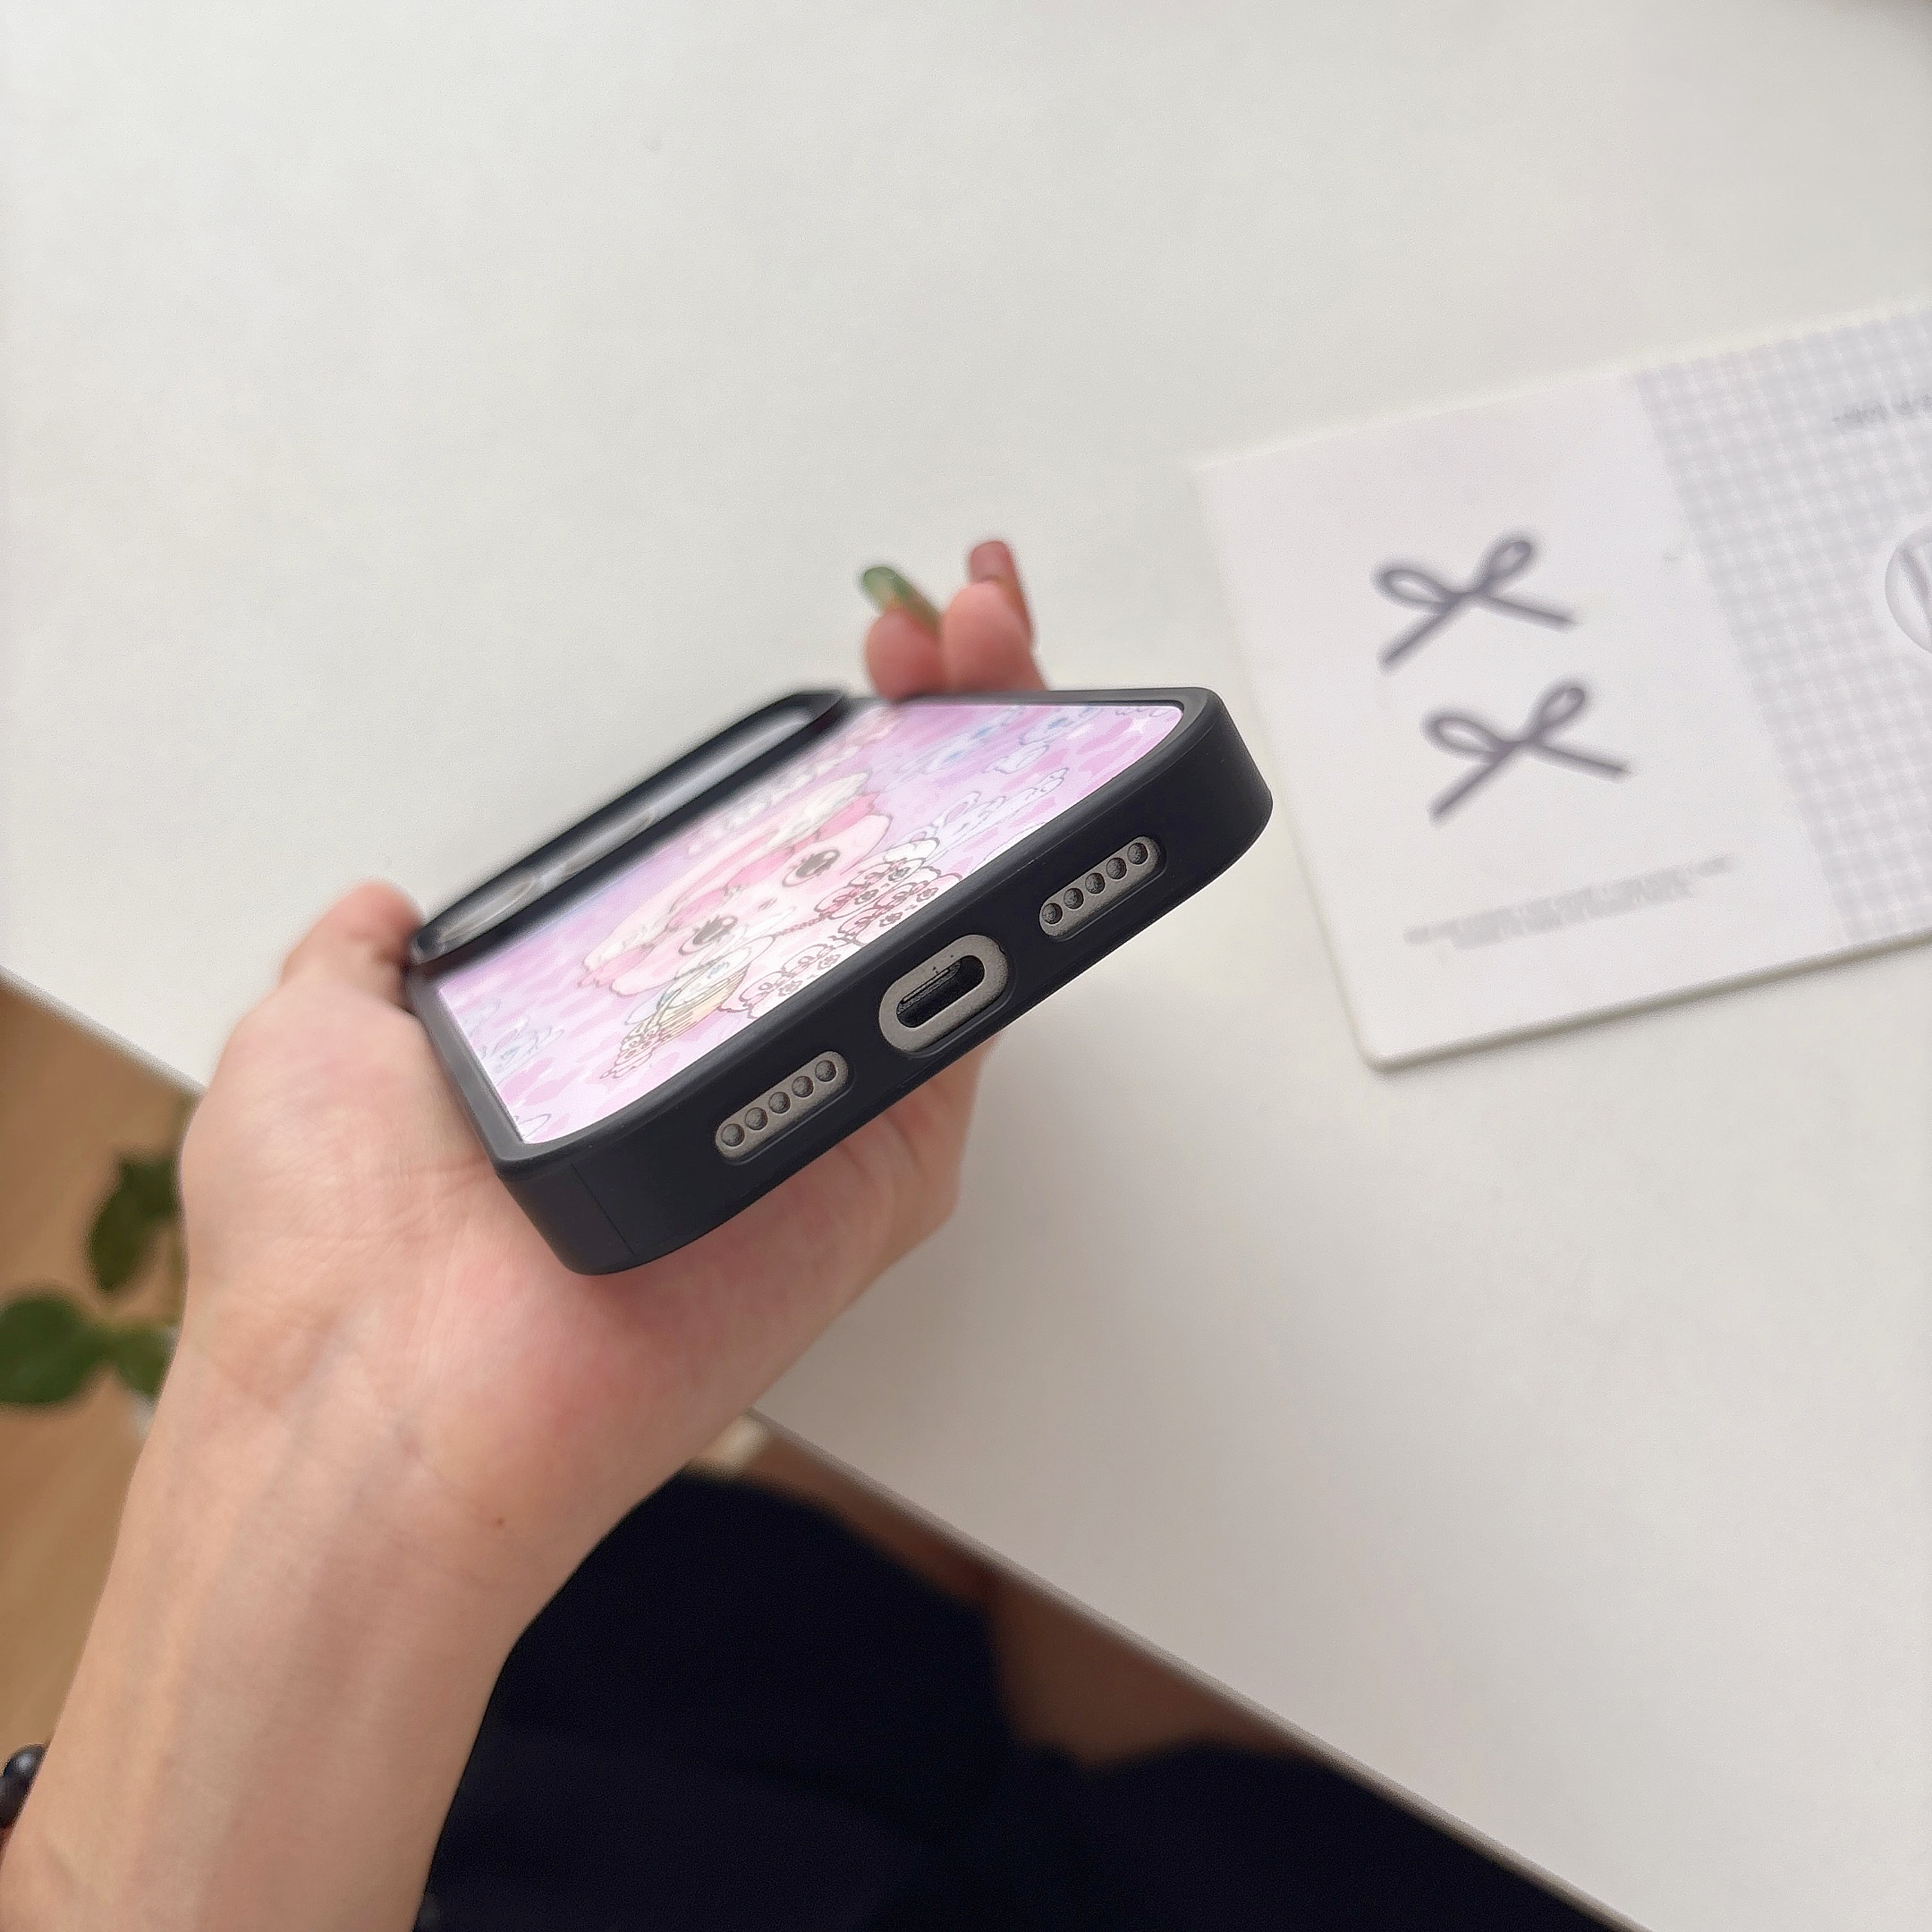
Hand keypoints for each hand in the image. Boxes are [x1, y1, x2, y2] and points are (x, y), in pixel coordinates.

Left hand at [0, 541, 1040, 1931]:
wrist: (383, 1406)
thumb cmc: (338, 1252)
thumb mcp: (317, 1041)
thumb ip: (362, 965)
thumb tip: (383, 915)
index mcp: (637, 1017)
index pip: (764, 857)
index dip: (819, 754)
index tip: (846, 659)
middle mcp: (743, 1056)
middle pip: (881, 871)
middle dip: (941, 727)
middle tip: (961, 618)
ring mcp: (822, 1107)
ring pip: (946, 922)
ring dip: (995, 773)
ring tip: (999, 644)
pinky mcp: (883, 1172)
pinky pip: (972, 1028)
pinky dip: (1023, 900)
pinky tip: (1030, 775)